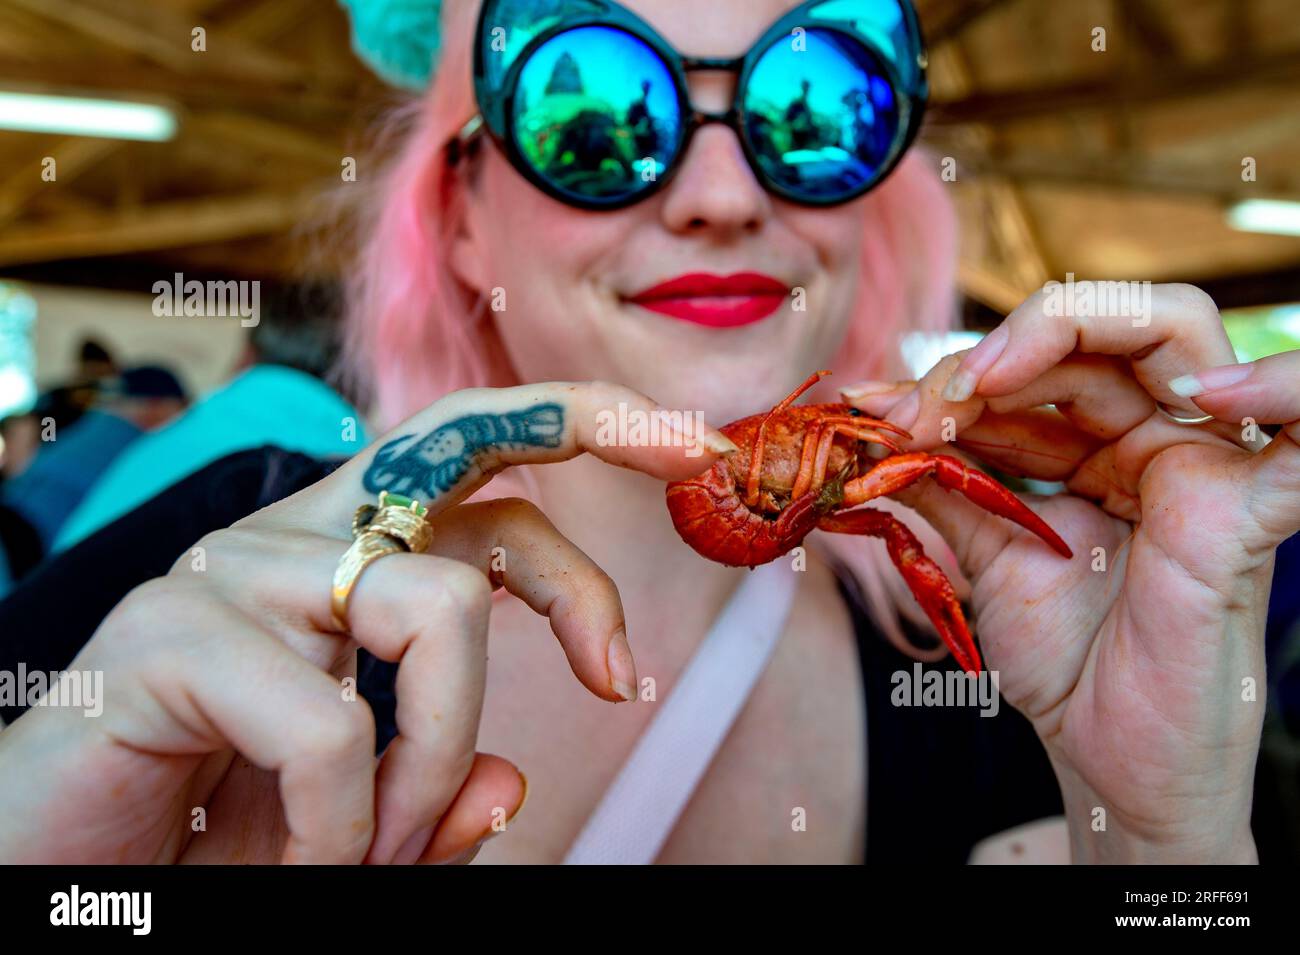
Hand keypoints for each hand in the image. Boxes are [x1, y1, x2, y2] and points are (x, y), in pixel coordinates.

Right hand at [0, 382, 733, 863]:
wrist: (42, 864)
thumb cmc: (202, 822)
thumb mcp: (355, 813)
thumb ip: (433, 791)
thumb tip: (509, 783)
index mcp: (351, 549)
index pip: (486, 450)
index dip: (598, 432)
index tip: (702, 460)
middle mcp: (297, 534)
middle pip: (467, 443)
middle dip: (589, 463)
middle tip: (651, 580)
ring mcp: (230, 571)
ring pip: (436, 613)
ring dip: (437, 763)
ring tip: (384, 850)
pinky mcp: (166, 632)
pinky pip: (331, 724)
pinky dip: (352, 821)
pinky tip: (311, 859)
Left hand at [843, 284, 1298, 861]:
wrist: (1106, 762)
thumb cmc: (1066, 664)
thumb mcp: (987, 558)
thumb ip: (942, 486)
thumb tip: (871, 430)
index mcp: (1107, 447)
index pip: (1044, 362)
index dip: (957, 371)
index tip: (877, 411)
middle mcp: (1160, 442)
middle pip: (1096, 333)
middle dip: (993, 353)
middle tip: (919, 407)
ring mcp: (1208, 466)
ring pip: (1172, 334)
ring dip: (1061, 335)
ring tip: (976, 385)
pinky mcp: (1248, 511)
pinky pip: (1299, 430)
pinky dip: (1278, 385)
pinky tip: (1193, 391)